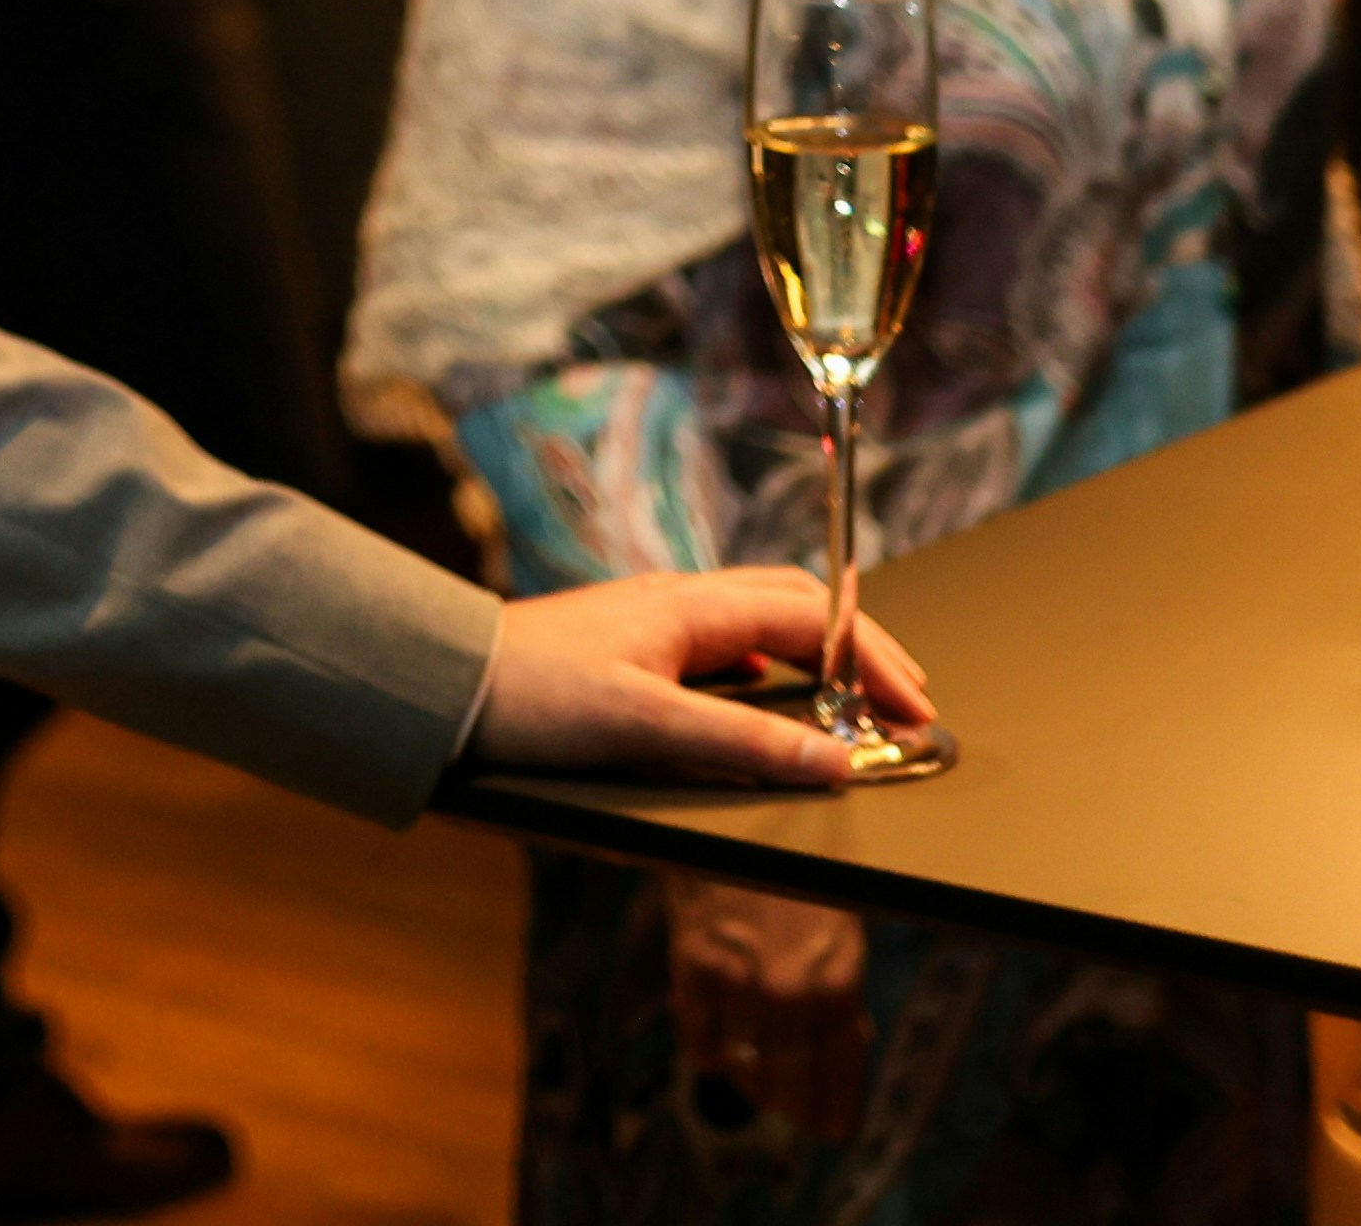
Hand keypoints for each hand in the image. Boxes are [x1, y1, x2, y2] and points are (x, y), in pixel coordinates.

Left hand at [476, 564, 924, 791]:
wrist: (444, 685)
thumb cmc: (532, 698)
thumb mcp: (646, 728)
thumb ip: (744, 744)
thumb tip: (836, 759)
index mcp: (691, 606)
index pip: (812, 616)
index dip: (874, 658)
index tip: (916, 708)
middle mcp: (679, 601)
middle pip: (796, 605)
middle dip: (859, 646)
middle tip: (905, 698)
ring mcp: (654, 622)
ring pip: (760, 620)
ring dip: (817, 655)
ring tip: (855, 699)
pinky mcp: (631, 649)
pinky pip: (722, 645)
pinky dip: (768, 668)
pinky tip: (765, 699)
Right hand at [665, 877, 872, 1140]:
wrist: (731, 824)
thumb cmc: (794, 877)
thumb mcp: (838, 932)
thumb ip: (839, 994)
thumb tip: (845, 1050)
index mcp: (840, 979)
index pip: (842, 1073)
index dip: (835, 1111)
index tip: (833, 1130)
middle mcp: (793, 989)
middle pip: (791, 1085)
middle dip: (793, 1105)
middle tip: (793, 1111)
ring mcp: (741, 981)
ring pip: (745, 1069)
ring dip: (750, 1079)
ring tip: (755, 1071)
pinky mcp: (694, 967)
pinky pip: (700, 1044)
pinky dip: (708, 1050)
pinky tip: (717, 1038)